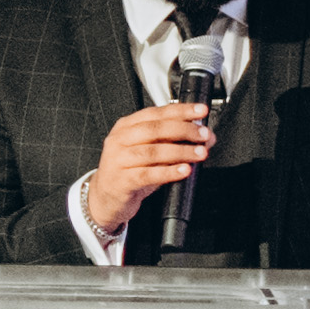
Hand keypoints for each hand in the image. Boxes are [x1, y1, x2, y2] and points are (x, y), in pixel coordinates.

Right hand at [82, 98, 218, 237]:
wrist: (104, 198)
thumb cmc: (128, 172)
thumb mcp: (148, 153)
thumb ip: (172, 142)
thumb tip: (205, 137)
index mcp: (126, 126)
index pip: (156, 113)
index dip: (181, 110)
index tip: (201, 111)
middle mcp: (120, 140)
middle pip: (155, 129)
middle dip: (184, 129)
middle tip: (204, 134)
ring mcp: (119, 160)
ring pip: (153, 151)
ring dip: (181, 151)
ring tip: (200, 153)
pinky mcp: (122, 180)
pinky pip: (148, 174)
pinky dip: (169, 172)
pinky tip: (184, 170)